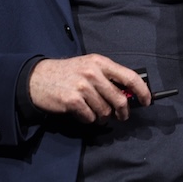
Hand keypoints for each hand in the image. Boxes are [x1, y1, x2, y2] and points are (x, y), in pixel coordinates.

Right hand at [27, 55, 150, 122]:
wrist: (37, 78)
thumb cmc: (65, 74)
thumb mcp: (87, 67)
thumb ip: (107, 77)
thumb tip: (129, 94)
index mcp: (99, 62)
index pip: (130, 76)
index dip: (142, 91)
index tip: (146, 101)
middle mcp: (92, 73)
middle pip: (119, 99)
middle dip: (122, 112)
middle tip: (120, 116)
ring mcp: (82, 86)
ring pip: (105, 111)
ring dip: (101, 116)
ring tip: (91, 110)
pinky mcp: (73, 100)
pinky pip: (91, 118)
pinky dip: (87, 119)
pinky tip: (80, 111)